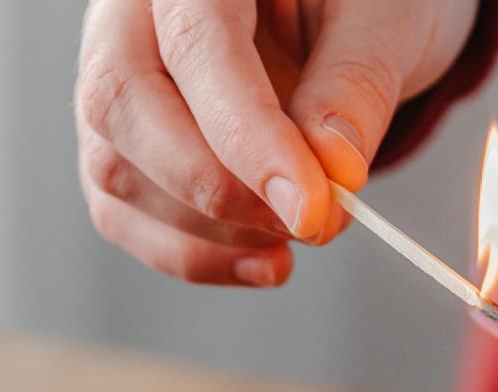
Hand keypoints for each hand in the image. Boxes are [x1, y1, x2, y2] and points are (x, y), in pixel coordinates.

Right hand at [76, 0, 476, 285]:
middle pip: (122, 104)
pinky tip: (266, 261)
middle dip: (217, 189)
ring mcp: (113, 78)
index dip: (246, 133)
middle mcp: (131, 13)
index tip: (308, 204)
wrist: (347, 11)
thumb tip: (333, 169)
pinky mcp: (122, 143)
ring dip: (211, 232)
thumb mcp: (384, 18)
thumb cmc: (361, 0)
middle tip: (309, 222)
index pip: (195, 45)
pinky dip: (195, 256)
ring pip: (114, 169)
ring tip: (301, 234)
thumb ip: (356, 82)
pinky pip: (124, 213)